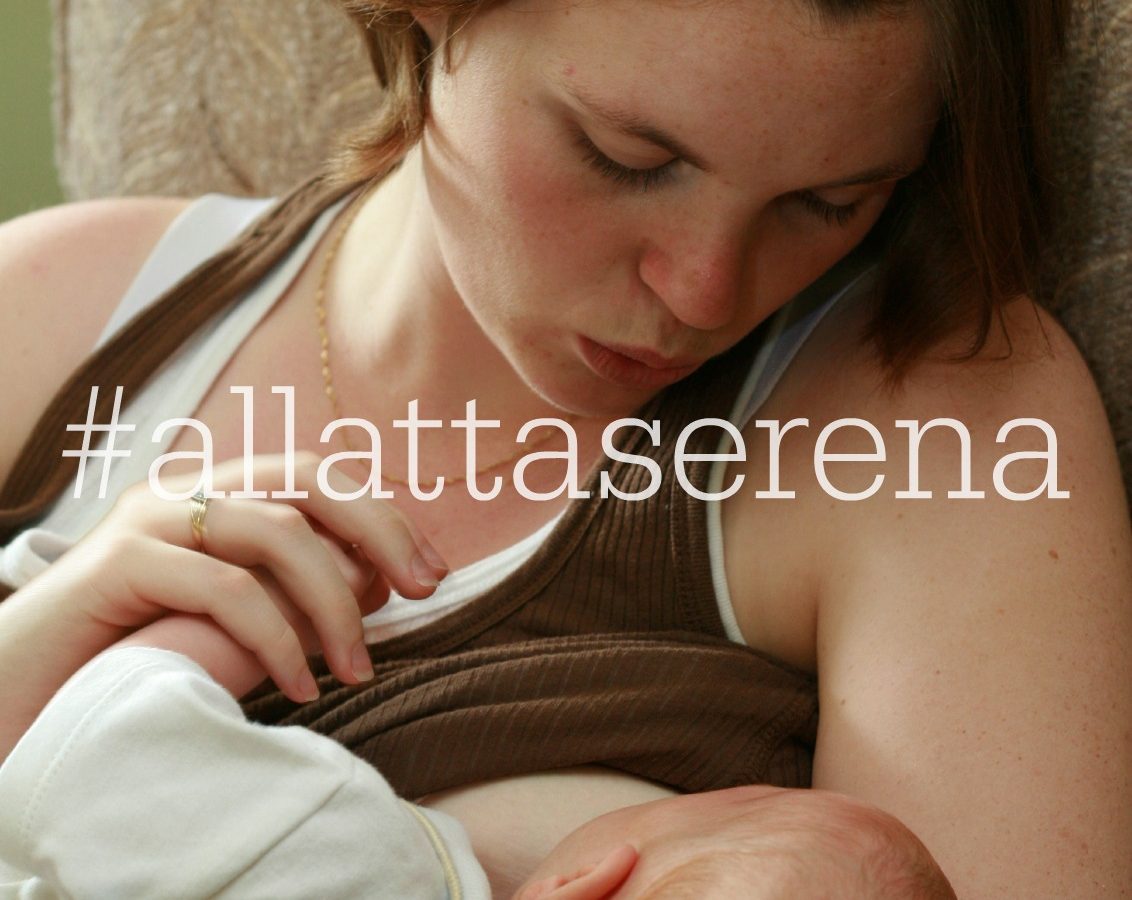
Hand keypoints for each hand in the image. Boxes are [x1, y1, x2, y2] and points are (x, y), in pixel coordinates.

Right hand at [27, 452, 447, 703]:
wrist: (17, 690)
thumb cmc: (130, 655)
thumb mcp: (227, 616)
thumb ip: (290, 587)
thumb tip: (380, 578)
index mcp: (214, 496)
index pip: (319, 478)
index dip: (384, 516)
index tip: (431, 571)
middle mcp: (185, 493)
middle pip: (309, 478)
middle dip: (380, 529)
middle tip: (423, 590)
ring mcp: (148, 522)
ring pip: (276, 531)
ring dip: (334, 603)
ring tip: (359, 667)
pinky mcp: (117, 567)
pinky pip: (224, 588)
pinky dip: (277, 637)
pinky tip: (299, 686)